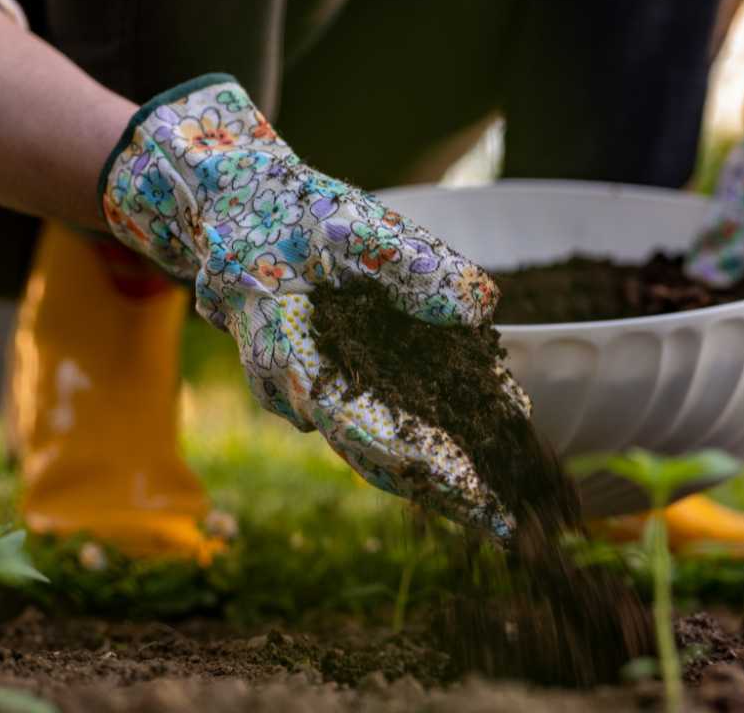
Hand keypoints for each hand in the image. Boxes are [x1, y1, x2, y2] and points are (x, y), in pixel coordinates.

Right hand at [100, 73, 521, 537]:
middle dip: (440, 493)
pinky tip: (482, 450)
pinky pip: (381, 427)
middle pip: (373, 457)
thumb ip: (413, 262)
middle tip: (505, 526)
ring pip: (378, 451)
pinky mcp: (334, 390)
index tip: (466, 486)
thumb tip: (480, 306)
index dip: (410, 457)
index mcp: (292, 354)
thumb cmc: (296, 218)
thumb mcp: (353, 223)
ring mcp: (313, 398)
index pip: (355, 421)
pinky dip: (427, 442)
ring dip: (437, 478)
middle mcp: (299, 392)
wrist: (239, 221)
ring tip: (501, 507)